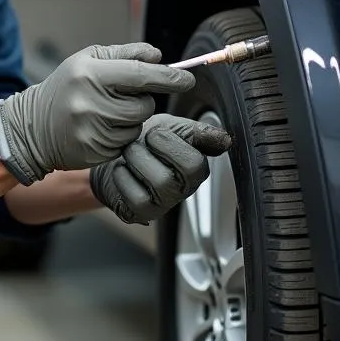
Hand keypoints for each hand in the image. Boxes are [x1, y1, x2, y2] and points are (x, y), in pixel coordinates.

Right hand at [0, 43, 194, 184]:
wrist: (31, 127)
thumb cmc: (64, 88)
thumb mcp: (88, 59)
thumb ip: (126, 54)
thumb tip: (158, 57)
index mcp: (90, 73)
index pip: (141, 75)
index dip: (169, 78)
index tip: (187, 79)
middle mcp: (91, 102)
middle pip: (144, 104)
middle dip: (142, 100)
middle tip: (122, 96)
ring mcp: (93, 130)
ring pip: (137, 125)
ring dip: (131, 118)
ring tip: (105, 112)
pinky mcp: (96, 151)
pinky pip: (126, 143)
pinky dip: (121, 135)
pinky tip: (99, 128)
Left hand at [89, 114, 231, 224]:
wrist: (113, 149)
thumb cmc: (146, 139)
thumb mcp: (173, 127)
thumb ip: (199, 133)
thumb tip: (226, 139)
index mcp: (194, 169)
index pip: (195, 165)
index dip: (170, 144)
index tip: (156, 133)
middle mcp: (181, 190)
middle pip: (170, 180)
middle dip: (148, 152)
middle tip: (141, 142)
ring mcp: (161, 205)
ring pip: (152, 189)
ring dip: (134, 161)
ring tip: (130, 152)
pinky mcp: (140, 213)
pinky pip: (135, 200)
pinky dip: (123, 178)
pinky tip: (123, 169)